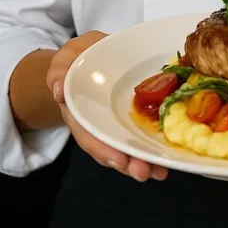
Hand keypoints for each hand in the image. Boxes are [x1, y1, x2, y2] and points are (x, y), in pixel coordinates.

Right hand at [46, 31, 167, 183]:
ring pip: (130, 146)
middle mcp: (100, 123)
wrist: (90, 55)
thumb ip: (58, 72)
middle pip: (113, 148)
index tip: (119, 161)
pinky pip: (145, 131)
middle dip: (128, 163)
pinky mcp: (136, 114)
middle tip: (143, 172)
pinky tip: (169, 155)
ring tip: (159, 172)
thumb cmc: (76, 59)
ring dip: (144, 161)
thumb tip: (59, 91)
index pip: (89, 136)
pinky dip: (155, 145)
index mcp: (80, 113)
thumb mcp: (64, 60)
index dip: (103, 150)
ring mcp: (118, 121)